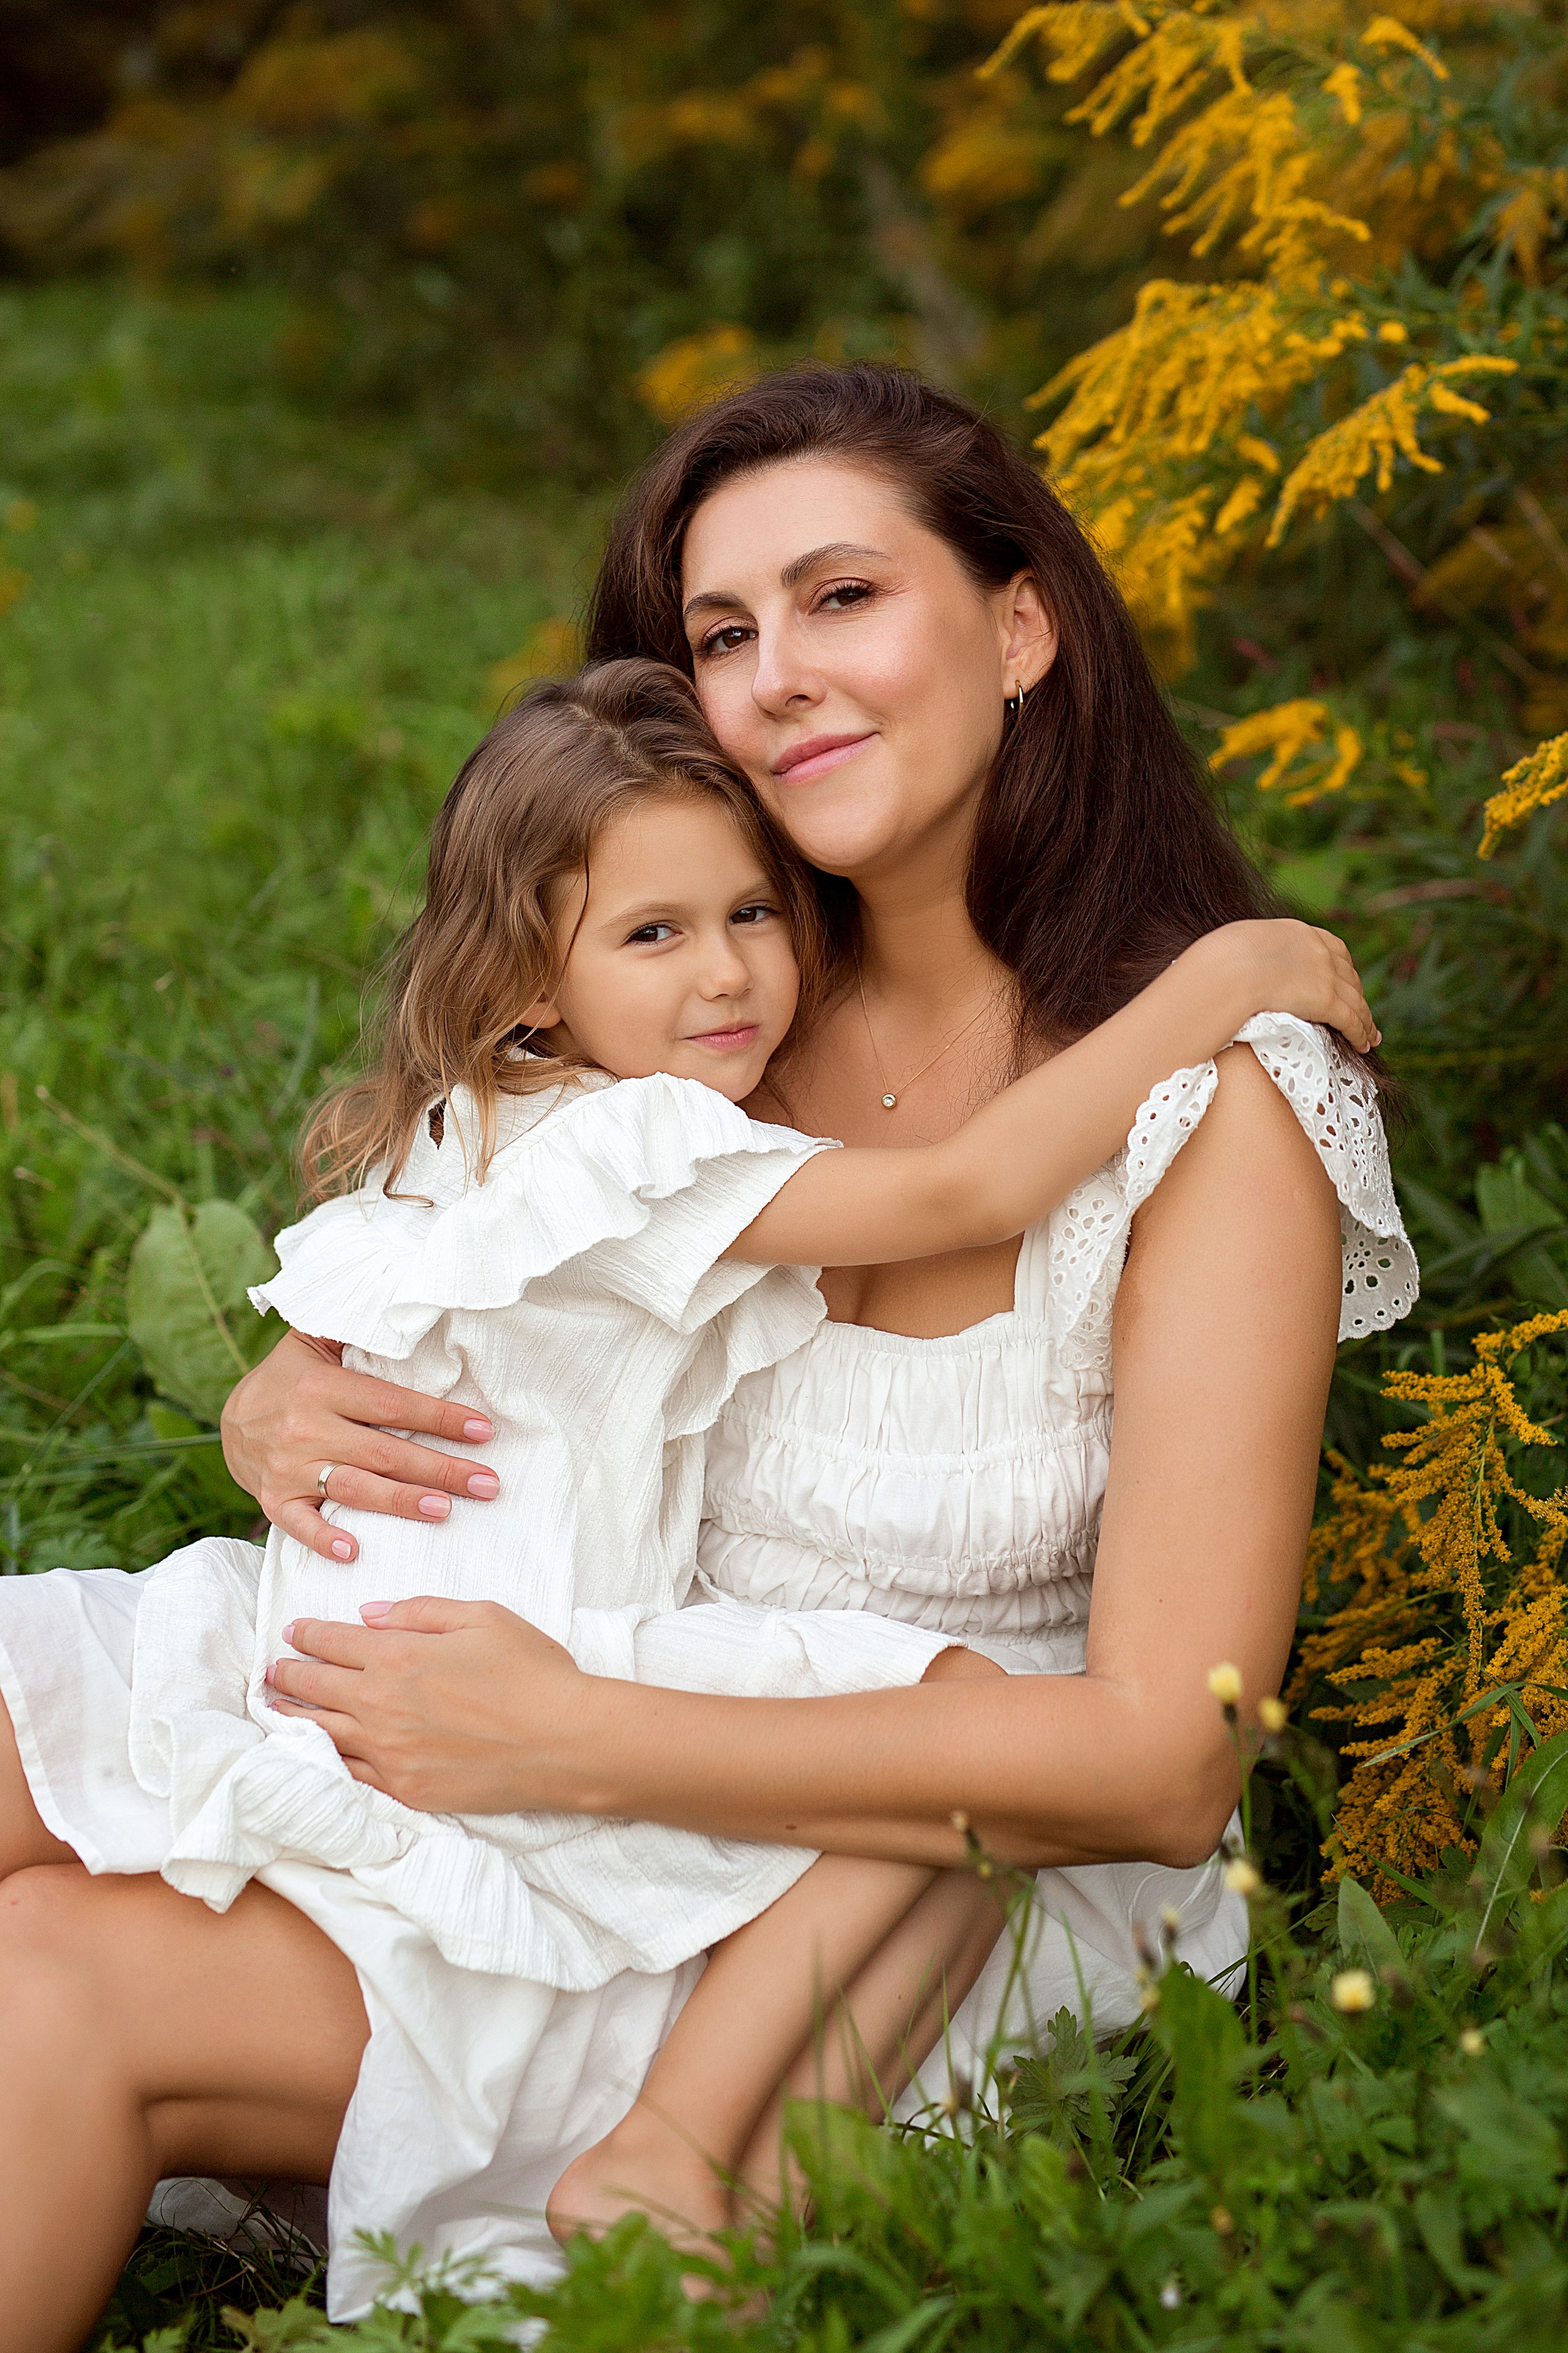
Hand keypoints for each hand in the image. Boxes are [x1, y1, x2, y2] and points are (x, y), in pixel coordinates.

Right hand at [220, 1329, 501, 1564]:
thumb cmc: (291, 1379)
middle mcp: (305, 1428)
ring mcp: (288, 1468)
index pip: (392, 1405)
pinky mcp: (274, 1500)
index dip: (440, 1418)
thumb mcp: (313, 1343)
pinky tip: (355, 1552)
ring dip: (401, 1502)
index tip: (483, 1431)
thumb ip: (353, 1328)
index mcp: (321, 1388)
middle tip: (487, 1484)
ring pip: (354, 1489)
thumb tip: (404, 1305)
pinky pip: (299, 1524)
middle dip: (440, 1469)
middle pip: (384, 1453)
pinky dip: (325, 1539)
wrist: (231, 1420)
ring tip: (445, 1510)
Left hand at [266, 1595, 587, 1811]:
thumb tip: (369, 1615)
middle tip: (271, 1671)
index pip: (334, 1641)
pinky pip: (349, 1774)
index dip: (307, 1634)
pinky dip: (321, 1759)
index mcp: (398, 1656)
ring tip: (271, 1710)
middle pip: (315, 1687)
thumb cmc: (530, 1672)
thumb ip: (420, 1611)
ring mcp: (389, 1753)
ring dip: (290, 1717)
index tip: (292, 1632)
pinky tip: (311, 1752)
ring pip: (320, 1732)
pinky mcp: (404, 1790)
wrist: (563, 1742)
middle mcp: (381, 1705)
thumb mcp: (481, 1617)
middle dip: (287, 1675)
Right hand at [1200, 919, 1379, 1052]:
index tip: (1346, 980)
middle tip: (1362, 1011)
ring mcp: (1326, 975)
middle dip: (1357, 995)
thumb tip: (1241, 961)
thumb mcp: (1242, 942)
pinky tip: (1364, 1045)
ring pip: (1355, 1001)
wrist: (1231, 967)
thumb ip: (1254, 951)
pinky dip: (1361, 1033)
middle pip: (1348, 976)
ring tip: (1370, 1037)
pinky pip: (1351, 1020)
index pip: (1332, 948)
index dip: (1342, 967)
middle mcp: (1319, 951)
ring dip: (1365, 1019)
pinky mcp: (1327, 1000)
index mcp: (1298, 933)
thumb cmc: (1223, 958)